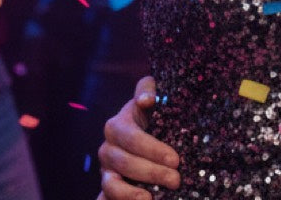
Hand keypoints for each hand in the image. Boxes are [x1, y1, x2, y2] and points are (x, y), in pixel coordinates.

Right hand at [98, 76, 179, 196]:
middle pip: (125, 163)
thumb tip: (146, 101)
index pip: (132, 138)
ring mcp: (105, 171)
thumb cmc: (150, 116)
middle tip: (176, 180)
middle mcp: (106, 149)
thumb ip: (147, 90)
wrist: (144, 134)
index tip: (175, 160)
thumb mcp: (150, 98)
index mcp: (116, 126)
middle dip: (152, 172)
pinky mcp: (107, 189)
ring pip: (111, 185)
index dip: (153, 150)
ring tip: (152, 199)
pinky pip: (104, 199)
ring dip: (132, 194)